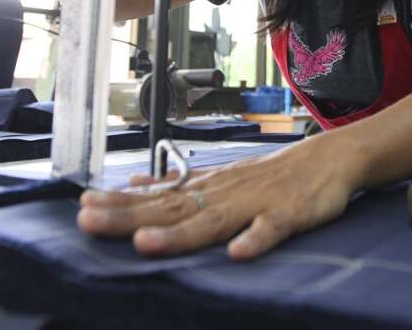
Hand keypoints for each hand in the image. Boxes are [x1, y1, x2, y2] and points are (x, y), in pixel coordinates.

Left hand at [77, 138, 357, 259]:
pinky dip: (255, 239)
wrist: (328, 158)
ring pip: (212, 220)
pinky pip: (271, 228)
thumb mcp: (221, 176)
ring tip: (145, 243)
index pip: (156, 197)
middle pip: (172, 209)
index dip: (120, 203)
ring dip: (179, 233)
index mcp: (207, 187)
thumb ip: (179, 183)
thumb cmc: (271, 173)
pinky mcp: (288, 214)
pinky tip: (238, 253)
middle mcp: (223, 193)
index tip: (82, 206)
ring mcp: (255, 203)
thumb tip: (133, 183)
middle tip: (89, 220)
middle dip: (130, 216)